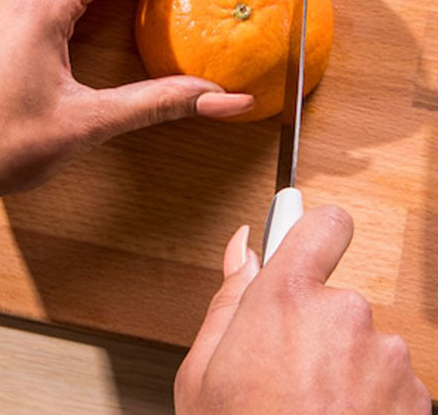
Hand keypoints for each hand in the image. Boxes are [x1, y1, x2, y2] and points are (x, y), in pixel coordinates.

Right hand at [175, 206, 430, 413]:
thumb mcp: (203, 371)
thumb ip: (229, 297)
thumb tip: (243, 248)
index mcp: (287, 298)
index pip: (321, 224)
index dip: (315, 227)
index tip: (309, 233)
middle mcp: (347, 316)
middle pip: (336, 299)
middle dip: (317, 329)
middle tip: (286, 375)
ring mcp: (389, 361)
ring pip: (366, 347)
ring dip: (348, 371)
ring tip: (313, 412)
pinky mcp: (419, 401)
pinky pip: (394, 387)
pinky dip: (373, 405)